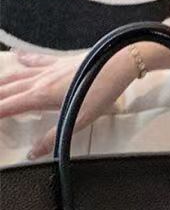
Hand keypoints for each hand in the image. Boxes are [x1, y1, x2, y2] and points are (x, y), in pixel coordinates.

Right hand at [0, 50, 134, 159]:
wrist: (118, 62)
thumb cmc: (100, 91)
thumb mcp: (77, 120)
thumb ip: (52, 138)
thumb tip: (32, 154)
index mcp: (40, 96)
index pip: (7, 106)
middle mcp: (39, 80)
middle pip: (7, 90)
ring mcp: (48, 69)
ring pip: (17, 75)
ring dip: (1, 83)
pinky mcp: (60, 61)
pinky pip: (36, 60)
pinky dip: (24, 59)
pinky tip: (16, 55)